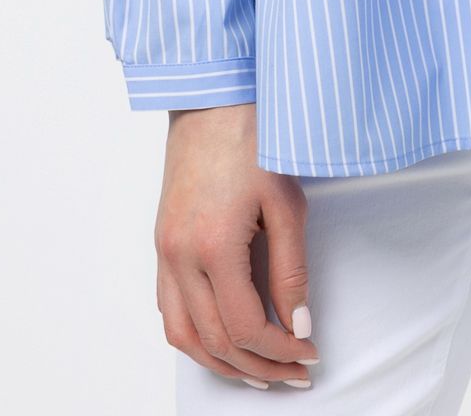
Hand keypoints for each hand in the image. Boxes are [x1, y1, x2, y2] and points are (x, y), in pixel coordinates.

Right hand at [155, 103, 321, 388]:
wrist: (213, 99)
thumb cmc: (251, 137)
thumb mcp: (286, 203)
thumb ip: (291, 269)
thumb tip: (298, 321)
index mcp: (213, 246)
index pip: (246, 326)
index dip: (282, 349)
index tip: (309, 351)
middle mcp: (180, 256)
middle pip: (215, 340)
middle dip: (259, 365)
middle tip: (293, 371)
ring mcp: (164, 251)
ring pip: (184, 335)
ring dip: (222, 361)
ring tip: (258, 370)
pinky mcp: (162, 243)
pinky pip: (169, 309)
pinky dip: (194, 337)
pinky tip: (220, 339)